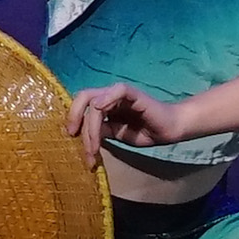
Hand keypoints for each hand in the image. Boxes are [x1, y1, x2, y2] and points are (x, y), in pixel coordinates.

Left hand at [69, 81, 193, 162]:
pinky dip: (106, 98)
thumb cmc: (144, 131)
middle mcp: (109, 96)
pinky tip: (101, 110)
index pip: (82, 104)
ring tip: (94, 148)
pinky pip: (117, 90)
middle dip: (74, 116)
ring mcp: (121, 94)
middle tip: (73, 136)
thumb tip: (80, 136)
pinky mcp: (133, 93)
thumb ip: (100, 131)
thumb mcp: (116, 134)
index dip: (73, 117)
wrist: (168, 130)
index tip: (70, 137)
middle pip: (83, 97)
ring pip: (96, 101)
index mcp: (104, 104)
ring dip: (91, 127)